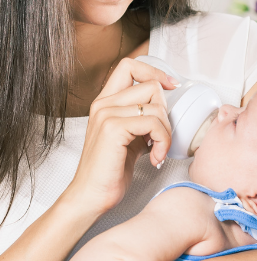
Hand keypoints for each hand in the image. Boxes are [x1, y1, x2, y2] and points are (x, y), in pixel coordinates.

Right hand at [65, 57, 176, 218]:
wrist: (91, 194)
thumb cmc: (109, 171)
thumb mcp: (128, 138)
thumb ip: (141, 118)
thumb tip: (166, 108)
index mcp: (104, 103)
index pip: (130, 66)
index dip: (155, 72)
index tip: (170, 87)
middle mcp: (103, 104)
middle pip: (150, 85)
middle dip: (166, 111)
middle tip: (159, 135)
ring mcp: (106, 115)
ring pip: (156, 105)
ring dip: (166, 131)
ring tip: (157, 150)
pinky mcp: (113, 129)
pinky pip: (153, 123)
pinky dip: (162, 141)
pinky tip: (154, 157)